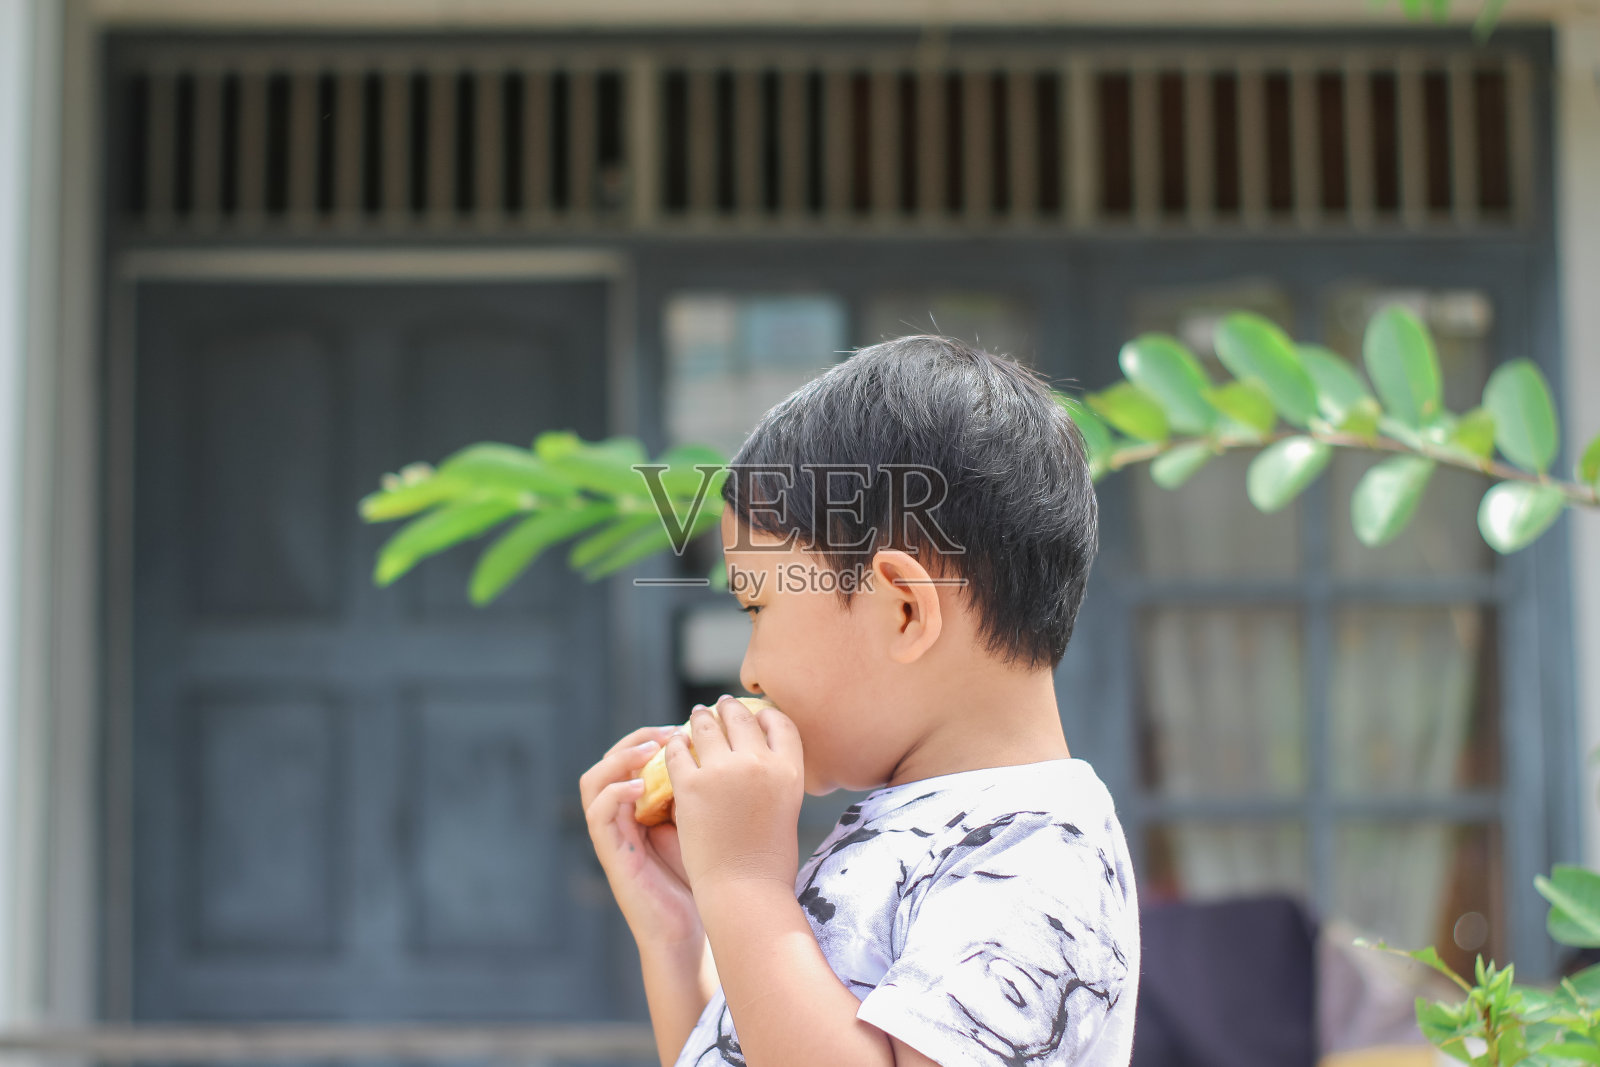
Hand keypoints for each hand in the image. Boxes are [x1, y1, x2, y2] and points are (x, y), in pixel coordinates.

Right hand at [579, 724, 705, 952]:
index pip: (633, 756)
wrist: (702, 926)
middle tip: (667, 733)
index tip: (684, 727)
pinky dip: (614, 793)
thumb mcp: (706, 822)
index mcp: (644, 806)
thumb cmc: (708, 877)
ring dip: (619, 759)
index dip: (653, 736)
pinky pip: (597, 813)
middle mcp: (623, 816)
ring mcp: (614, 835)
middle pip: (610, 761)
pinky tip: (639, 786)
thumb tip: (719, 751)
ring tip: (649, 752)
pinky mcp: (612, 854)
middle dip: (636, 739)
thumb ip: (701, 792)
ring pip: (593, 781)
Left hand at [663, 695, 805, 894]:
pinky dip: (675, 745)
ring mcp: (723, 772)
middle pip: (742, 717)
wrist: (745, 891)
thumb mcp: (786, 808)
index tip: (755, 714)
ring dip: (700, 719)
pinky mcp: (690, 785)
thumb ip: (775, 778)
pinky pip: (678, 751)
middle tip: (720, 705)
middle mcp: (759, 763)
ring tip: (696, 717)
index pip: (780, 722)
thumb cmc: (769, 861)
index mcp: (790, 770)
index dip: (765, 714)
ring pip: (706, 726)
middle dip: (729, 708)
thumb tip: (759, 757)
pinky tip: (673, 744)